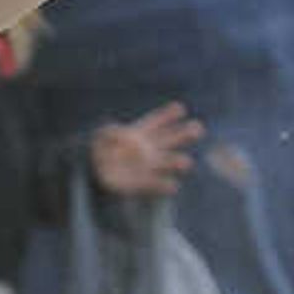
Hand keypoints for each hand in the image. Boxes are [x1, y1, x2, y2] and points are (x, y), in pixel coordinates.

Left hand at [87, 99, 201, 197]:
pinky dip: (163, 185)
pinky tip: (173, 185)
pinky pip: (155, 184)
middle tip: (198, 127)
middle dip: (184, 133)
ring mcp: (147, 165)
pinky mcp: (141, 182)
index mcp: (139, 135)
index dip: (167, 115)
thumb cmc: (98, 151)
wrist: (94, 173)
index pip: (156, 122)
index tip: (180, 108)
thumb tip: (123, 135)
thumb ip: (110, 132)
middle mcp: (148, 149)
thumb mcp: (100, 137)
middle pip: (170, 139)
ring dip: (176, 162)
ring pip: (167, 162)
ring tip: (186, 162)